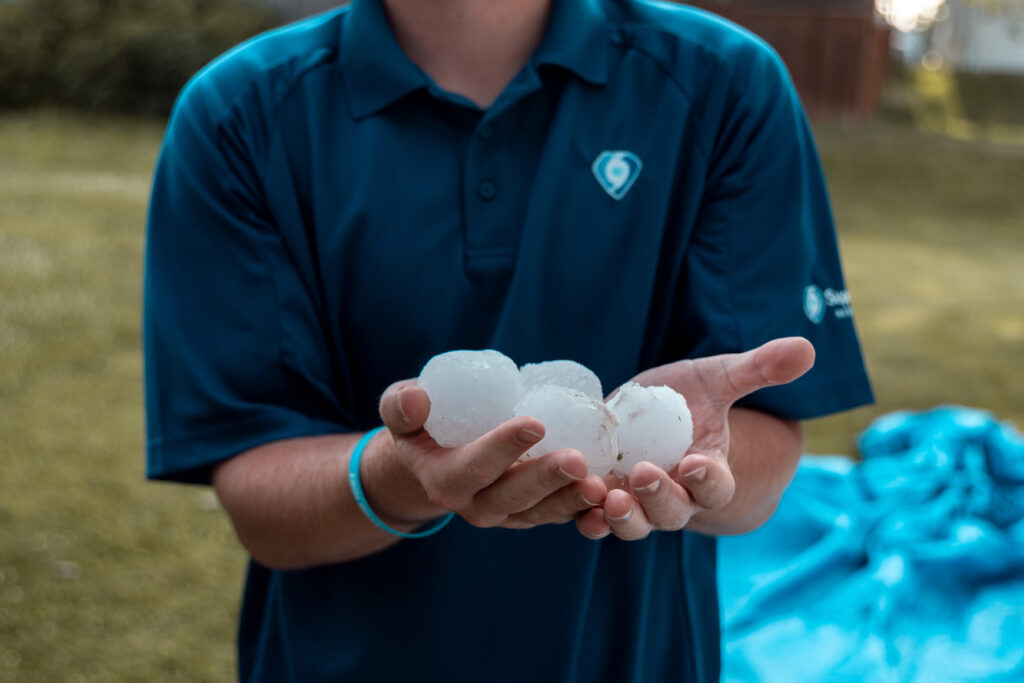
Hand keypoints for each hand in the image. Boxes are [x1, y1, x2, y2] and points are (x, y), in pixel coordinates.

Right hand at [371, 380, 608, 531]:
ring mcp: (507, 514)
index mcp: (444, 480)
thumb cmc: (420, 425)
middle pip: (514, 496)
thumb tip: (416, 397)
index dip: (502, 448)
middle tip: (578, 460)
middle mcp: (476, 505)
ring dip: (572, 500)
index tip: (534, 423)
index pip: (474, 466)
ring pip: (543, 512)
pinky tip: (611, 496)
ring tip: (600, 485)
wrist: (434, 459)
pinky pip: (560, 514)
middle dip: (546, 480)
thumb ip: (400, 405)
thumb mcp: (399, 412)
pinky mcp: (532, 512)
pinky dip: (584, 510)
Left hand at [575, 337, 814, 539]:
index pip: (716, 487)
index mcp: (708, 470)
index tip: (696, 463)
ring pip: (633, 523)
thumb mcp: (720, 376)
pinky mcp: (604, 496)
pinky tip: (573, 500)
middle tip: (643, 476)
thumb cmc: (692, 394)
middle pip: (673, 512)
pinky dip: (583, 513)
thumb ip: (759, 368)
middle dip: (659, 498)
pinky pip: (595, 517)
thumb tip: (807, 349)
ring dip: (620, 516)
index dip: (709, 479)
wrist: (652, 412)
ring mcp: (639, 501)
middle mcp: (676, 495)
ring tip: (604, 495)